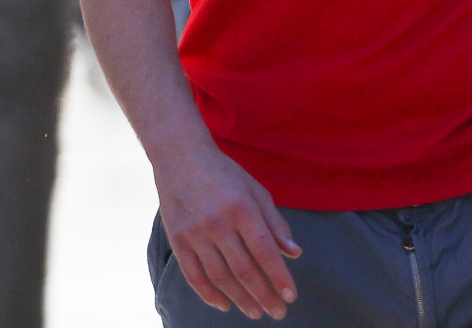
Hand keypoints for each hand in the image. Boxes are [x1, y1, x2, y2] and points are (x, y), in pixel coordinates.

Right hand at [154, 141, 302, 319]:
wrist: (180, 157)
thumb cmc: (225, 173)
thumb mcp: (256, 190)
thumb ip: (275, 223)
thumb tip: (294, 253)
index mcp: (242, 208)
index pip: (265, 251)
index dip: (279, 277)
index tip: (291, 296)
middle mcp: (218, 223)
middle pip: (244, 269)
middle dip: (264, 295)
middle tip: (278, 313)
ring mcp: (195, 233)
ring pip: (220, 277)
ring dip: (240, 299)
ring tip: (256, 312)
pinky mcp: (177, 240)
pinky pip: (193, 275)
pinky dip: (209, 294)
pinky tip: (225, 304)